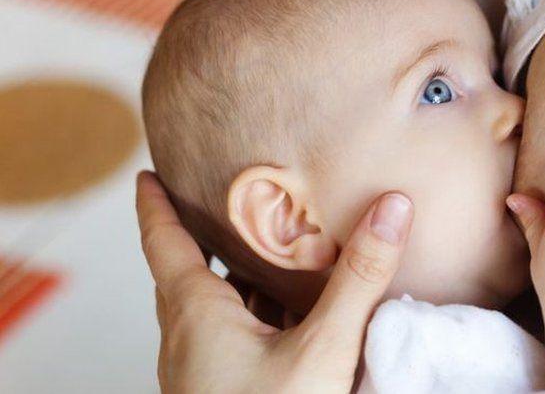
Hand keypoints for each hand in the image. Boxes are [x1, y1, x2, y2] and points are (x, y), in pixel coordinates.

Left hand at [136, 171, 412, 393]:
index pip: (165, 244)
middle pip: (188, 275)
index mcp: (195, 317)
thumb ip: (358, 278)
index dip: (155, 206)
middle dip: (206, 237)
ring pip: (215, 311)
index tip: (147, 174)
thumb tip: (393, 207)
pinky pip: (235, 339)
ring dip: (237, 279)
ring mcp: (204, 373)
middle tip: (229, 202)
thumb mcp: (324, 348)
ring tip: (270, 250)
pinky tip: (293, 317)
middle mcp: (189, 342)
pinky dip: (257, 314)